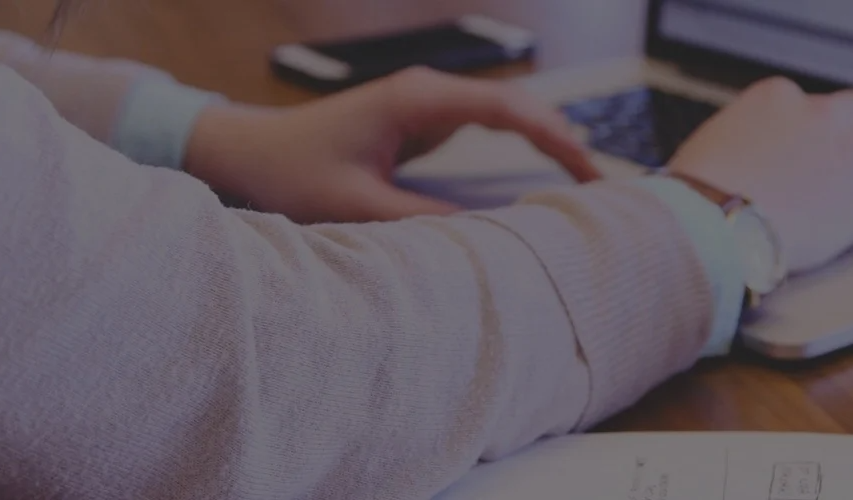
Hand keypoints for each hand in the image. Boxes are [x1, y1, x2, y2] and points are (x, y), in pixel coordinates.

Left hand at [184, 67, 599, 222]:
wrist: (251, 151)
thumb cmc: (293, 171)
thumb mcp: (358, 207)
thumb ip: (422, 222)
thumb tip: (486, 238)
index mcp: (416, 101)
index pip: (506, 109)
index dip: (554, 138)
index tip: (588, 172)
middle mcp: (428, 92)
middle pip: (518, 104)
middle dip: (563, 138)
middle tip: (601, 184)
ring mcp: (428, 102)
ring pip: (508, 111)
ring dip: (547, 138)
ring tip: (587, 179)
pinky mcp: (424, 119)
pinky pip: (488, 124)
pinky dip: (523, 142)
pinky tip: (549, 166)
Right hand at [669, 77, 852, 271]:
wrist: (712, 225)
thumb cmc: (698, 192)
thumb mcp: (713, 142)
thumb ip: (742, 138)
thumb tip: (743, 152)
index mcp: (777, 99)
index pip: (810, 99)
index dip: (815, 123)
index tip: (813, 139)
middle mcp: (819, 119)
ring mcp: (847, 157)